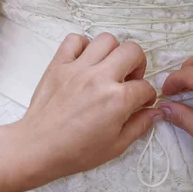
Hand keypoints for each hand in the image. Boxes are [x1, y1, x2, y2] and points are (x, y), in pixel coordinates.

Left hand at [10, 33, 161, 187]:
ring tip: (108, 68)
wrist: (37, 148)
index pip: (145, 87)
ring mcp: (78, 68)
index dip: (147, 96)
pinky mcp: (59, 65)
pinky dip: (83, 46)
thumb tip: (155, 112)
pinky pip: (74, 40)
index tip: (141, 103)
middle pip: (133, 51)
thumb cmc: (76, 151)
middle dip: (138, 65)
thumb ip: (140, 126)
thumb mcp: (116, 146)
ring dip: (113, 52)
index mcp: (118, 99)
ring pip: (107, 40)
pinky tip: (85, 62)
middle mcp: (100, 78)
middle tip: (129, 79)